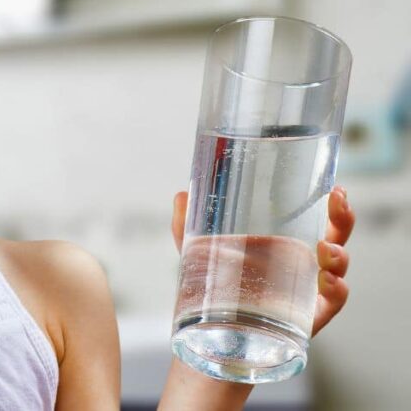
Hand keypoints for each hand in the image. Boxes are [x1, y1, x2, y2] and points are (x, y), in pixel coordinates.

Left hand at [171, 186, 353, 336]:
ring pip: (337, 270)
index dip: (333, 204)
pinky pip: (332, 304)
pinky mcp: (307, 317)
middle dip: (342, 219)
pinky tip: (327, 281)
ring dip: (339, 256)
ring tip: (325, 249)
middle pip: (335, 238)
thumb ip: (187, 224)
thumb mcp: (198, 251)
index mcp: (285, 243)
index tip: (336, 188)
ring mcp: (307, 291)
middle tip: (338, 203)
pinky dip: (337, 291)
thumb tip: (181, 194)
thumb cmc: (213, 286)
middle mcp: (302, 265)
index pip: (317, 219)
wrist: (211, 335)